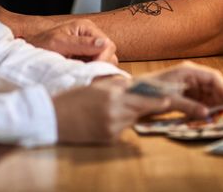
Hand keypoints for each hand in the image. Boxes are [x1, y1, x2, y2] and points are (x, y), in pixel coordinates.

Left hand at [25, 18, 117, 64]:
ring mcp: (89, 48)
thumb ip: (81, 43)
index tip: (92, 69)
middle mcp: (91, 36)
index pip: (108, 45)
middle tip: (84, 73)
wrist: (30, 49)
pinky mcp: (86, 59)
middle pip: (110, 54)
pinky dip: (90, 72)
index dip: (103, 59)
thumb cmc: (40, 43)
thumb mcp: (59, 43)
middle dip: (100, 65)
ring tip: (79, 72)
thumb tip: (104, 43)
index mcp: (86, 28)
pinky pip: (96, 68)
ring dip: (95, 69)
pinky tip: (79, 73)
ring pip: (105, 63)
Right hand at [53, 77, 169, 143]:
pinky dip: (118, 125)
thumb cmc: (71, 99)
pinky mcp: (109, 138)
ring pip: (132, 120)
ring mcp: (113, 126)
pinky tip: (101, 120)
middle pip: (142, 109)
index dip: (158, 98)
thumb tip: (134, 85)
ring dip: (130, 115)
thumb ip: (116, 87)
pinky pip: (121, 131)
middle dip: (155, 107)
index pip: (143, 96)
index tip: (170, 98)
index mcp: (112, 94)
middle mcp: (115, 110)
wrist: (52, 117)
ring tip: (113, 108)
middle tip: (170, 105)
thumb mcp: (95, 88)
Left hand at [140, 61, 222, 117]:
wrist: (136, 94)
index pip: (213, 77)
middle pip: (213, 86)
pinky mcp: (186, 94)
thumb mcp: (171, 100)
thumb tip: (207, 113)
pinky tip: (208, 117)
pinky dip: (205, 108)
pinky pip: (201, 100)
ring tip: (220, 117)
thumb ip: (189, 106)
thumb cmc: (152, 92)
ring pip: (208, 94)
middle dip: (221, 99)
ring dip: (214, 105)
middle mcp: (191, 76)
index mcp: (188, 71)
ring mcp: (189, 85)